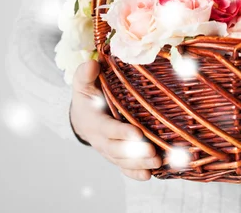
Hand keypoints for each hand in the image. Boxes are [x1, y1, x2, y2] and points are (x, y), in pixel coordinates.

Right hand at [70, 60, 161, 180]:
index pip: (108, 128)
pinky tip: (150, 176)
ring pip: (123, 160)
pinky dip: (135, 173)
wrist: (82, 116)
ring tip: (158, 163)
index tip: (138, 133)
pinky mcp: (116, 155)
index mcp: (93, 121)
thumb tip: (92, 64)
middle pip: (117, 149)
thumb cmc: (87, 96)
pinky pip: (124, 167)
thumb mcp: (82, 83)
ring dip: (140, 164)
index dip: (121, 133)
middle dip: (135, 153)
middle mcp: (100, 139)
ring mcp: (109, 149)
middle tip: (154, 153)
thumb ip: (85, 75)